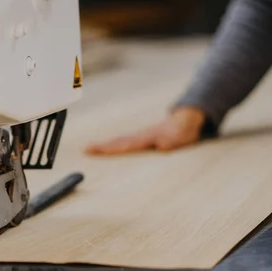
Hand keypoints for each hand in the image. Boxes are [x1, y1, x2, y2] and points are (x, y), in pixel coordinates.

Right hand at [85, 107, 206, 154]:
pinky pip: (123, 144)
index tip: (95, 149)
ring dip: (104, 146)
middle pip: (116, 142)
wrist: (186, 120)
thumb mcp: (178, 138)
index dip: (109, 148)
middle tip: (85, 149)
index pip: (123, 144)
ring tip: (90, 149)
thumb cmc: (182, 131)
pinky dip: (113, 146)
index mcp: (144, 138)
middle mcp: (138, 137)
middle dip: (101, 147)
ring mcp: (139, 138)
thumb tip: (163, 146)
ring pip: (118, 142)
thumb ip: (171, 142)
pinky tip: (107, 149)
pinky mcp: (141, 141)